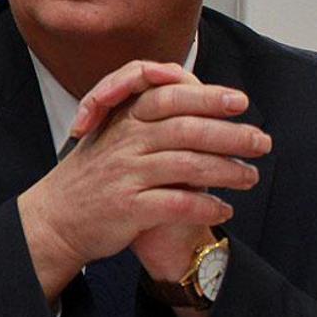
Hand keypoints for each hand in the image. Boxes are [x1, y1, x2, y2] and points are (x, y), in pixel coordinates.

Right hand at [18, 71, 270, 300]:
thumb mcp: (111, 136)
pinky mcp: (128, 208)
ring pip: (188, 165)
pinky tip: (224, 209)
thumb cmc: (92, 178)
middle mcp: (124, 143)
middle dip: (231, 135)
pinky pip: (177, 204)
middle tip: (262, 142)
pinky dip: (207, 207)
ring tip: (250, 177)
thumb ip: (146, 117)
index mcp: (123, 121)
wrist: (54, 219)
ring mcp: (125, 175)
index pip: (170, 97)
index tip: (240, 102)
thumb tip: (193, 101)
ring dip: (228, 171)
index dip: (208, 97)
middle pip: (187, 129)